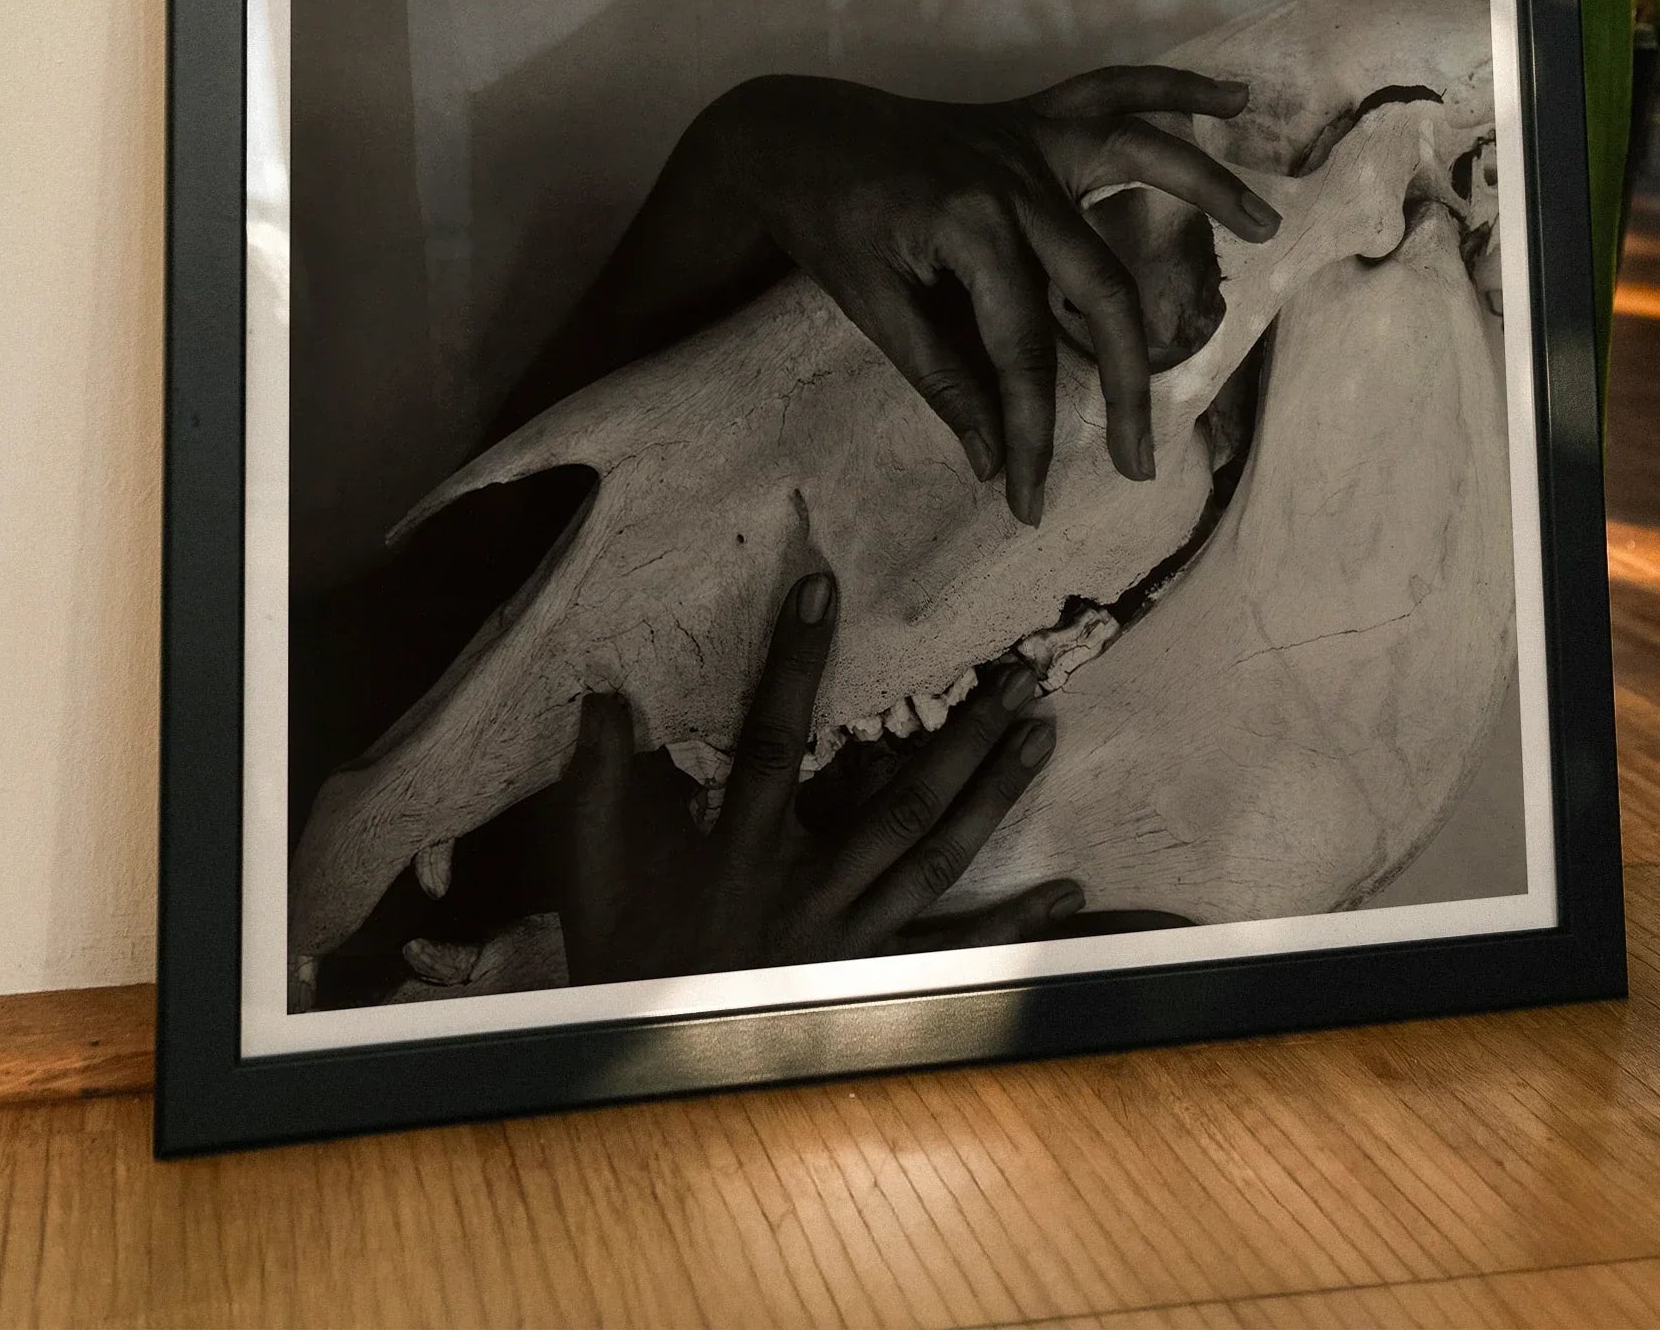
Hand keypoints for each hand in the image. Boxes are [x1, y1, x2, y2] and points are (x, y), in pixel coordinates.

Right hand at [556, 571, 1078, 978]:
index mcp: (739, 852)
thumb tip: (603, 692)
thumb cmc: (622, 963)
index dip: (795, 662)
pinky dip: (1013, 924)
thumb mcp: (590, 873)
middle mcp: (806, 891)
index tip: (822, 589)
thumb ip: (594, 782)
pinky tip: (1069, 894)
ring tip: (1043, 735)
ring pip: (936, 857)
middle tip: (1021, 674)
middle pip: (897, 799)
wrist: (644, 1071)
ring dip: (995, 794)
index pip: (772, 737)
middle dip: (962, 732)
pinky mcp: (872, 981)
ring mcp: (848, 940)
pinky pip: (952, 951)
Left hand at [735, 65, 1278, 523]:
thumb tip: (992, 460)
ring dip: (1210, 184)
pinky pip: (1115, 91)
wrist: (792, 139)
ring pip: (1140, 157)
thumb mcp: (873, 310)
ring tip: (1266, 228)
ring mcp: (1031, 138)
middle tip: (1142, 462)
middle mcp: (1015, 176)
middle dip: (1129, 382)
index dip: (1029, 432)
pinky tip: (1231, 95)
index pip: (1021, 349)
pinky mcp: (1033, 121)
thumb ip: (944, 379)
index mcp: (969, 224)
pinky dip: (1175, 86)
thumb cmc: (829, 225)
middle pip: (1100, 286)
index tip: (1032, 500)